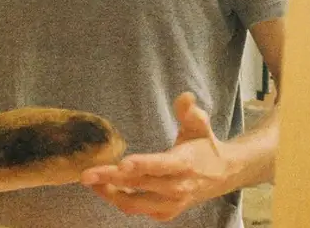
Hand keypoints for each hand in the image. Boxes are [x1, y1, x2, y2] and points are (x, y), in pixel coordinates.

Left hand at [79, 92, 233, 221]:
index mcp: (184, 164)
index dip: (142, 165)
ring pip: (135, 203)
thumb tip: (185, 96)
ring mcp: (171, 203)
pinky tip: (105, 188)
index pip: (160, 165)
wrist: (223, 174)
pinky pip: (138, 210)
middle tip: (86, 174)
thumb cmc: (205, 146)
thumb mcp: (200, 125)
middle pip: (140, 184)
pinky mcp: (166, 212)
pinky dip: (120, 201)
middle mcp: (178, 187)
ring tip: (90, 181)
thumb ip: (190, 112)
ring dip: (110, 194)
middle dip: (111, 179)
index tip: (122, 163)